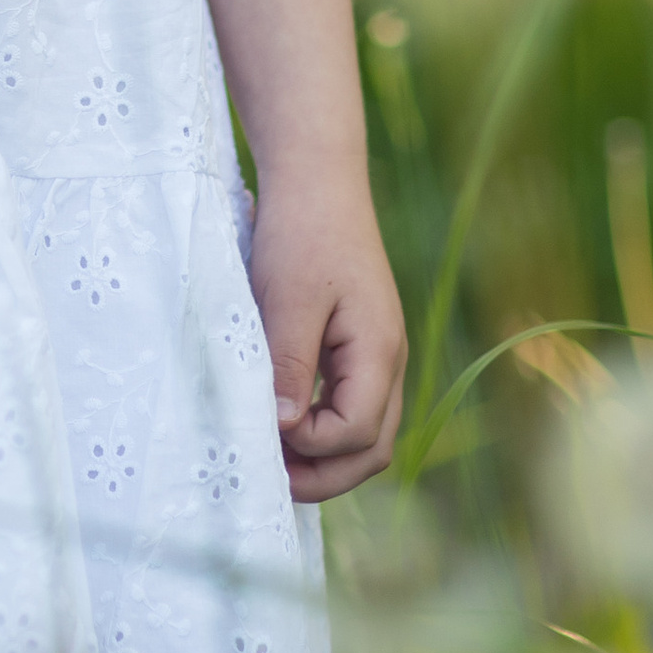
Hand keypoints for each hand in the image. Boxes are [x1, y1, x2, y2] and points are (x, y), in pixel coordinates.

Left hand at [249, 173, 405, 502]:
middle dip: (322, 474)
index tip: (264, 424)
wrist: (317, 178)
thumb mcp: (287, 298)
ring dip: (322, 456)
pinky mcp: (359, 348)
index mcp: (378, 351)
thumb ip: (289, 365)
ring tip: (271, 454)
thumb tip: (283, 429)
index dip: (309, 445)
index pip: (356, 434)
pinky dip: (321, 429)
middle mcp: (389, 361)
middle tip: (265, 473)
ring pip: (365, 434)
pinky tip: (282, 421)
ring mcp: (377, 356)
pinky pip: (350, 407)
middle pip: (371, 449)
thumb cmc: (301, 232)